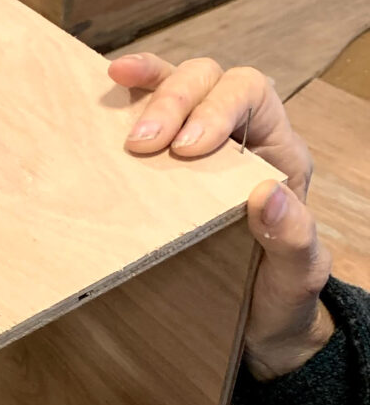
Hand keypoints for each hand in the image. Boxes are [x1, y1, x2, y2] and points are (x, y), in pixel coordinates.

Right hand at [108, 53, 332, 379]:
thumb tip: (266, 195)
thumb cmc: (277, 296)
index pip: (252, 95)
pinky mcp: (158, 161)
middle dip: (174, 99)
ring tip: (115, 82)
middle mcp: (238, 136)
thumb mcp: (296, 277)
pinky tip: (108, 86)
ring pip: (176, 83)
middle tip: (140, 143)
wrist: (252, 324)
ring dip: (148, 85)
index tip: (184, 149)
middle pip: (209, 80)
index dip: (217, 107)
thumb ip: (294, 238)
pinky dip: (128, 94)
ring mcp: (194, 144)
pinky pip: (145, 111)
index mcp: (275, 153)